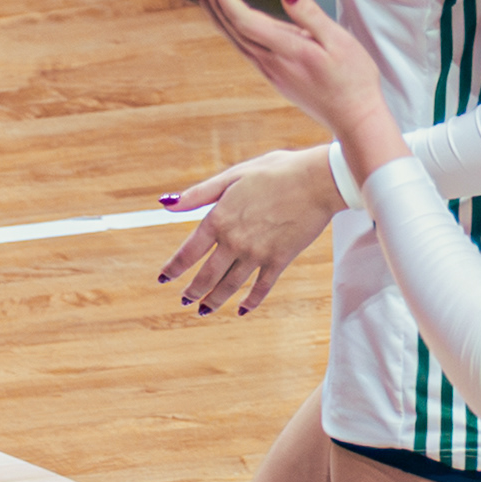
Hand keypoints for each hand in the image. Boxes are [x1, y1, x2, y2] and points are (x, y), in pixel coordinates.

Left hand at [153, 146, 342, 316]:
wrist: (317, 180)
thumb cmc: (275, 171)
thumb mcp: (232, 176)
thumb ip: (198, 194)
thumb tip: (165, 203)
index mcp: (219, 219)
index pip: (188, 252)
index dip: (173, 268)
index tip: (164, 278)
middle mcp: (234, 241)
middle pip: (207, 275)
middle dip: (193, 291)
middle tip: (184, 300)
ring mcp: (257, 254)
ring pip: (230, 285)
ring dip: (215, 300)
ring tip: (204, 310)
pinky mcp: (280, 260)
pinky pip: (262, 287)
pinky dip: (251, 301)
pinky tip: (242, 309)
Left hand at [189, 0, 398, 157]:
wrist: (353, 118)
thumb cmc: (353, 79)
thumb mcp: (339, 41)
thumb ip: (309, 14)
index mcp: (286, 51)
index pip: (243, 20)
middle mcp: (270, 62)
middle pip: (230, 27)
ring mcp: (268, 71)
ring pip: (232, 37)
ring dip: (214, 12)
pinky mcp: (272, 75)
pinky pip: (241, 46)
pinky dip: (227, 27)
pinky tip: (224, 17)